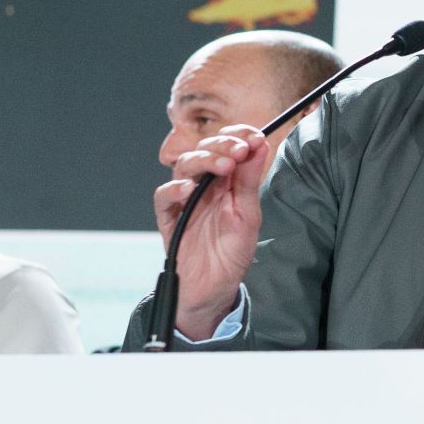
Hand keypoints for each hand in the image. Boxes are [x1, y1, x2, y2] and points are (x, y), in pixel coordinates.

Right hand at [155, 125, 268, 337]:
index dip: (237, 136)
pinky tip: (190, 189)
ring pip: (183, 167)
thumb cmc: (231, 252)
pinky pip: (164, 197)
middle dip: (222, 145)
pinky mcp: (169, 218)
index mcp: (225, 181)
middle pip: (204, 151)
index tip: (254, 135)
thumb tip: (260, 144)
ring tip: (223, 165)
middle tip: (240, 149)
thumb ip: (250, 180)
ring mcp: (184, 200)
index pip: (226, 147)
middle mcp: (203, 186)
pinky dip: (174, 189)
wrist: (215, 288)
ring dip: (203, 161)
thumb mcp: (249, 214)